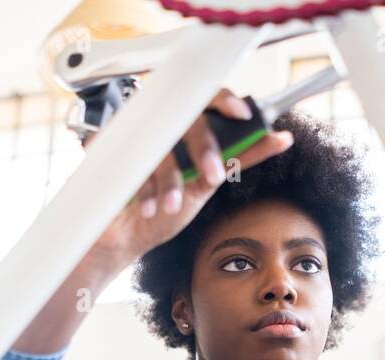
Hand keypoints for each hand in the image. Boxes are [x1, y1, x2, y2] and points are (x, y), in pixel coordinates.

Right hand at [85, 87, 293, 265]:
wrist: (123, 238)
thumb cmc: (164, 211)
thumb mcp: (207, 185)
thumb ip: (238, 159)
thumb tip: (278, 139)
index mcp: (183, 128)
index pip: (206, 97)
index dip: (225, 100)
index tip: (241, 115)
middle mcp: (158, 124)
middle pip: (185, 114)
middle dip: (203, 146)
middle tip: (210, 175)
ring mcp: (131, 131)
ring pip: (160, 138)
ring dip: (169, 178)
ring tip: (169, 205)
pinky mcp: (105, 144)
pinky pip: (130, 154)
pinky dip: (142, 184)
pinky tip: (146, 205)